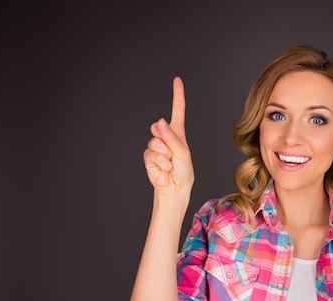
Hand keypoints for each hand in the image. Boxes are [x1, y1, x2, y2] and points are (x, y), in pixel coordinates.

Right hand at [143, 77, 193, 193]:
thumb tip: (160, 122)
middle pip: (159, 126)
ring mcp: (156, 146)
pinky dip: (160, 163)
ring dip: (165, 155)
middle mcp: (166, 137)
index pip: (177, 111)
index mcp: (178, 133)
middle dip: (167, 140)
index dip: (177, 96)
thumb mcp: (184, 154)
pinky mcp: (149, 156)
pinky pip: (151, 154)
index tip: (177, 81)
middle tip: (174, 155)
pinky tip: (164, 168)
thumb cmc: (183, 172)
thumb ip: (172, 138)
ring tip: (170, 163)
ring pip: (155, 142)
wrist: (174, 189)